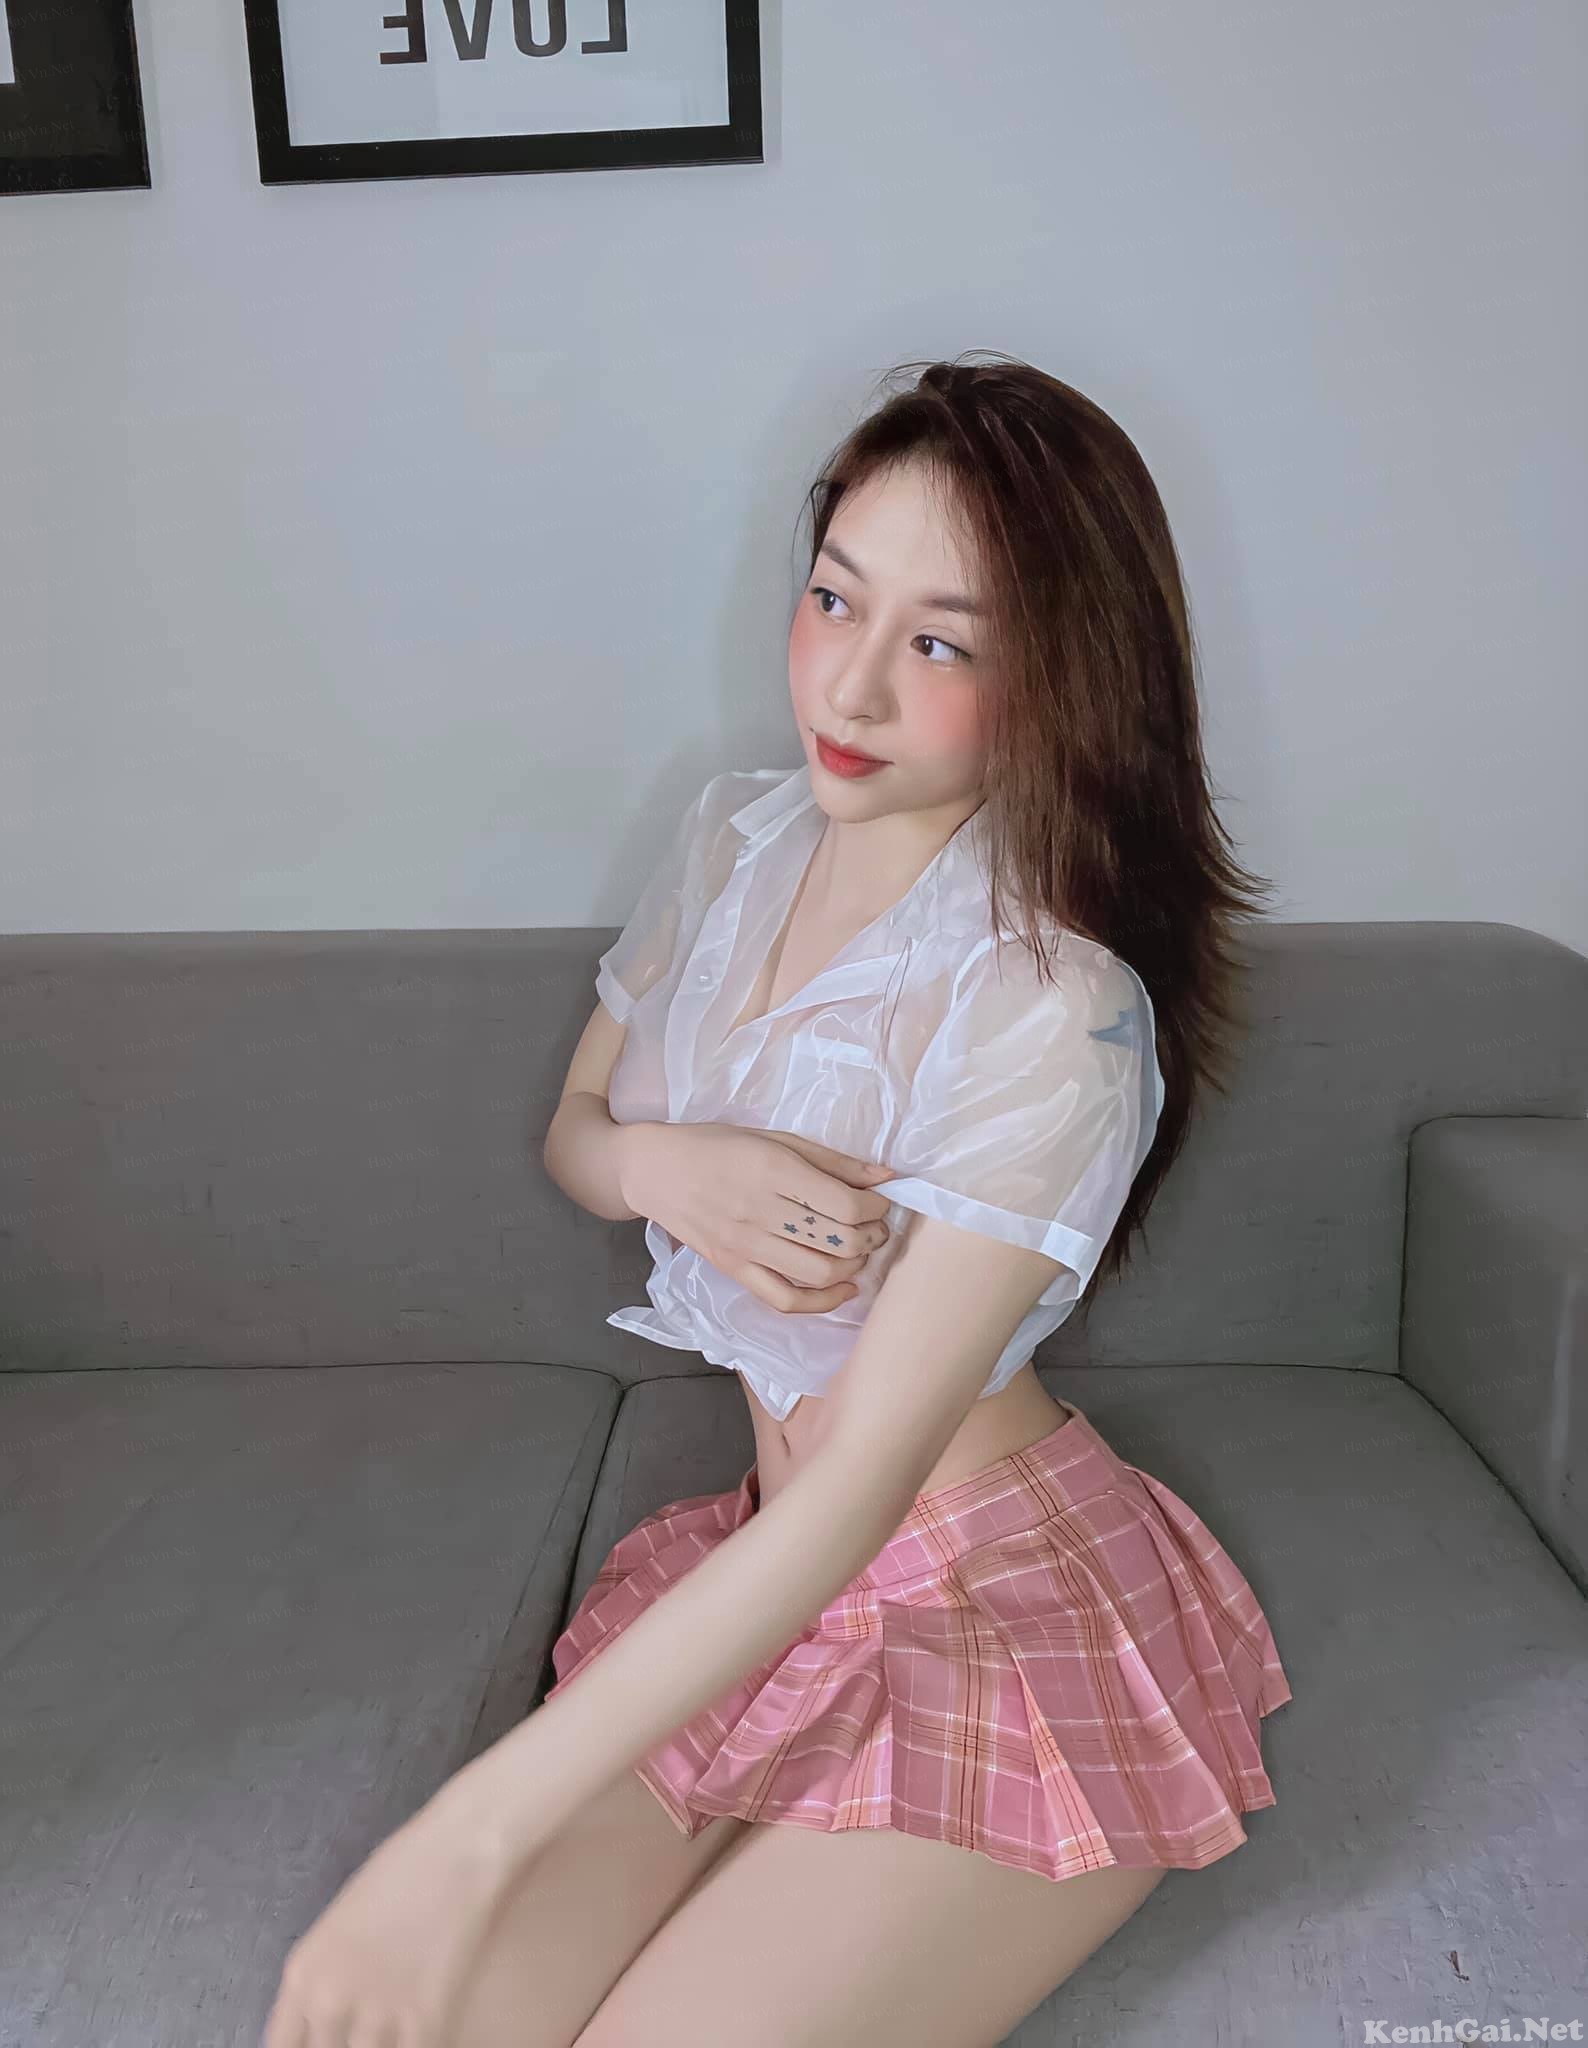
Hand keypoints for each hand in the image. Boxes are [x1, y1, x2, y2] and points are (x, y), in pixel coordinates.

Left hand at [261, 1801, 505, 2047]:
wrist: (460, 1847)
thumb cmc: (403, 1869)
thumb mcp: (340, 1924)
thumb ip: (324, 1979)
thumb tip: (324, 2024)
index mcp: (302, 1973)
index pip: (280, 2047)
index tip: (326, 2044)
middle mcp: (328, 1999)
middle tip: (366, 2035)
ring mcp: (376, 2014)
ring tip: (393, 2032)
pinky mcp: (425, 2021)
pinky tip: (423, 2033)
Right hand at [616, 1122, 896, 1313]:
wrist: (654, 1171)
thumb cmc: (717, 1145)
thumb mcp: (775, 1137)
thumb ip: (832, 1160)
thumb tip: (886, 1178)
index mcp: (773, 1171)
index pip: (845, 1206)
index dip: (876, 1208)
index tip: (879, 1202)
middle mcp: (760, 1212)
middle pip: (838, 1242)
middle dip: (872, 1237)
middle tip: (875, 1227)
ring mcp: (745, 1247)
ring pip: (819, 1273)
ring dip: (854, 1266)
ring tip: (860, 1251)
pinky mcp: (733, 1270)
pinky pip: (784, 1300)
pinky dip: (822, 1302)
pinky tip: (843, 1288)